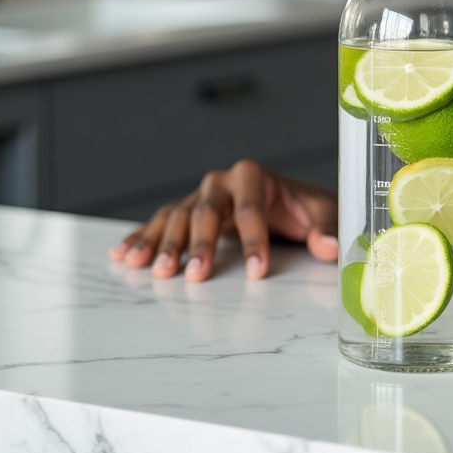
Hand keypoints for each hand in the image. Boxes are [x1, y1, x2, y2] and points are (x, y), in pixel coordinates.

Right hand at [109, 160, 337, 280]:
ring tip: (150, 271)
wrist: (290, 202)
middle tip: (196, 276)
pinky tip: (123, 256)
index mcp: (254, 176)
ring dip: (163, 243)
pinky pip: (159, 223)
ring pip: (177, 217)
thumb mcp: (322, 213)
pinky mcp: (187, 211)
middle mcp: (222, 182)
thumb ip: (327, 228)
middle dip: (201, 244)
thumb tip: (330, 247)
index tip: (256, 271)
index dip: (254, 240)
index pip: (251, 209)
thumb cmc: (305, 208)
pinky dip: (141, 238)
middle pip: (207, 211)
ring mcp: (201, 196)